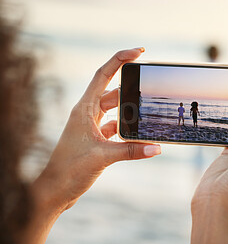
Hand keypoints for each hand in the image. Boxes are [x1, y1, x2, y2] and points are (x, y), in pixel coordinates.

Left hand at [34, 48, 160, 211]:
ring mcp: (90, 126)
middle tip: (149, 85)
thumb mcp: (103, 157)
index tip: (138, 52)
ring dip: (129, 112)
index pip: (103, 76)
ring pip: (114, 111)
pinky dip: (126, 129)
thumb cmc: (69, 170)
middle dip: (131, 89)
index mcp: (84, 109)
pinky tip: (137, 133)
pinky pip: (114, 127)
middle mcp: (87, 114)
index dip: (120, 60)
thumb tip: (156, 148)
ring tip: (147, 112)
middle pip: (113, 92)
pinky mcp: (95, 139)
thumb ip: (131, 150)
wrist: (55, 191)